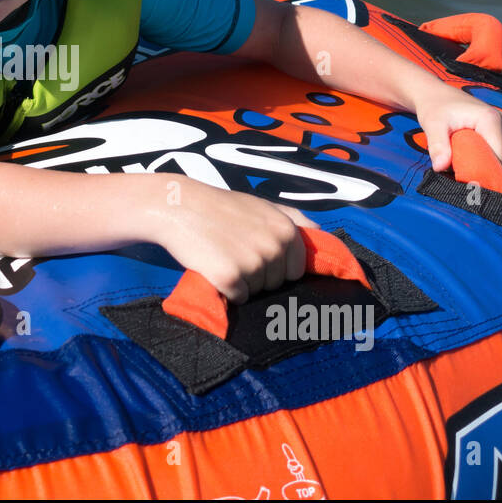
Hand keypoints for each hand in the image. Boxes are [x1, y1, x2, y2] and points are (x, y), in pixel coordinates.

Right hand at [155, 180, 320, 302]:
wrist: (179, 207)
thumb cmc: (221, 207)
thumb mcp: (263, 205)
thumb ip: (294, 218)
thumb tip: (322, 233)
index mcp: (287, 231)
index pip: (296, 270)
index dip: (276, 267)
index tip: (255, 252)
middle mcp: (275, 247)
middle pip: (276, 284)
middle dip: (259, 275)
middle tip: (234, 251)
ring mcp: (253, 263)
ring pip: (257, 292)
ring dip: (241, 282)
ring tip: (223, 256)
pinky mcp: (230, 277)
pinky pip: (238, 298)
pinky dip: (226, 289)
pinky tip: (214, 267)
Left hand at [412, 82, 501, 171]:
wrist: (435, 95)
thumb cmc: (434, 107)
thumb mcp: (432, 125)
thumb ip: (438, 146)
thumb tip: (440, 167)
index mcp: (491, 120)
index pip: (498, 158)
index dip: (482, 169)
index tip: (461, 172)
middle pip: (497, 158)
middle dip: (477, 165)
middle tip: (454, 162)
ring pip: (494, 155)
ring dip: (477, 160)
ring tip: (457, 151)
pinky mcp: (498, 130)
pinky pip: (492, 150)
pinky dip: (478, 154)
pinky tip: (463, 148)